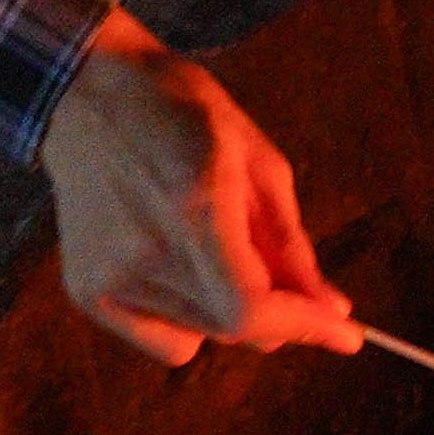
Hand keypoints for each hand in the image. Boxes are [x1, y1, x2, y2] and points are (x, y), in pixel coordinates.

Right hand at [36, 9, 360, 366]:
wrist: (87, 94)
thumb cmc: (182, 114)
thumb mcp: (258, 163)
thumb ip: (291, 246)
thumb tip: (331, 310)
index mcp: (191, 211)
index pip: (251, 309)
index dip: (305, 328)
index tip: (348, 335)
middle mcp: (142, 255)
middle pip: (231, 329)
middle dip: (280, 316)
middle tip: (294, 284)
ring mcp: (106, 279)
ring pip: (202, 337)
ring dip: (234, 313)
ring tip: (219, 250)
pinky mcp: (86, 292)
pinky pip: (163, 340)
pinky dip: (190, 322)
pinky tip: (185, 273)